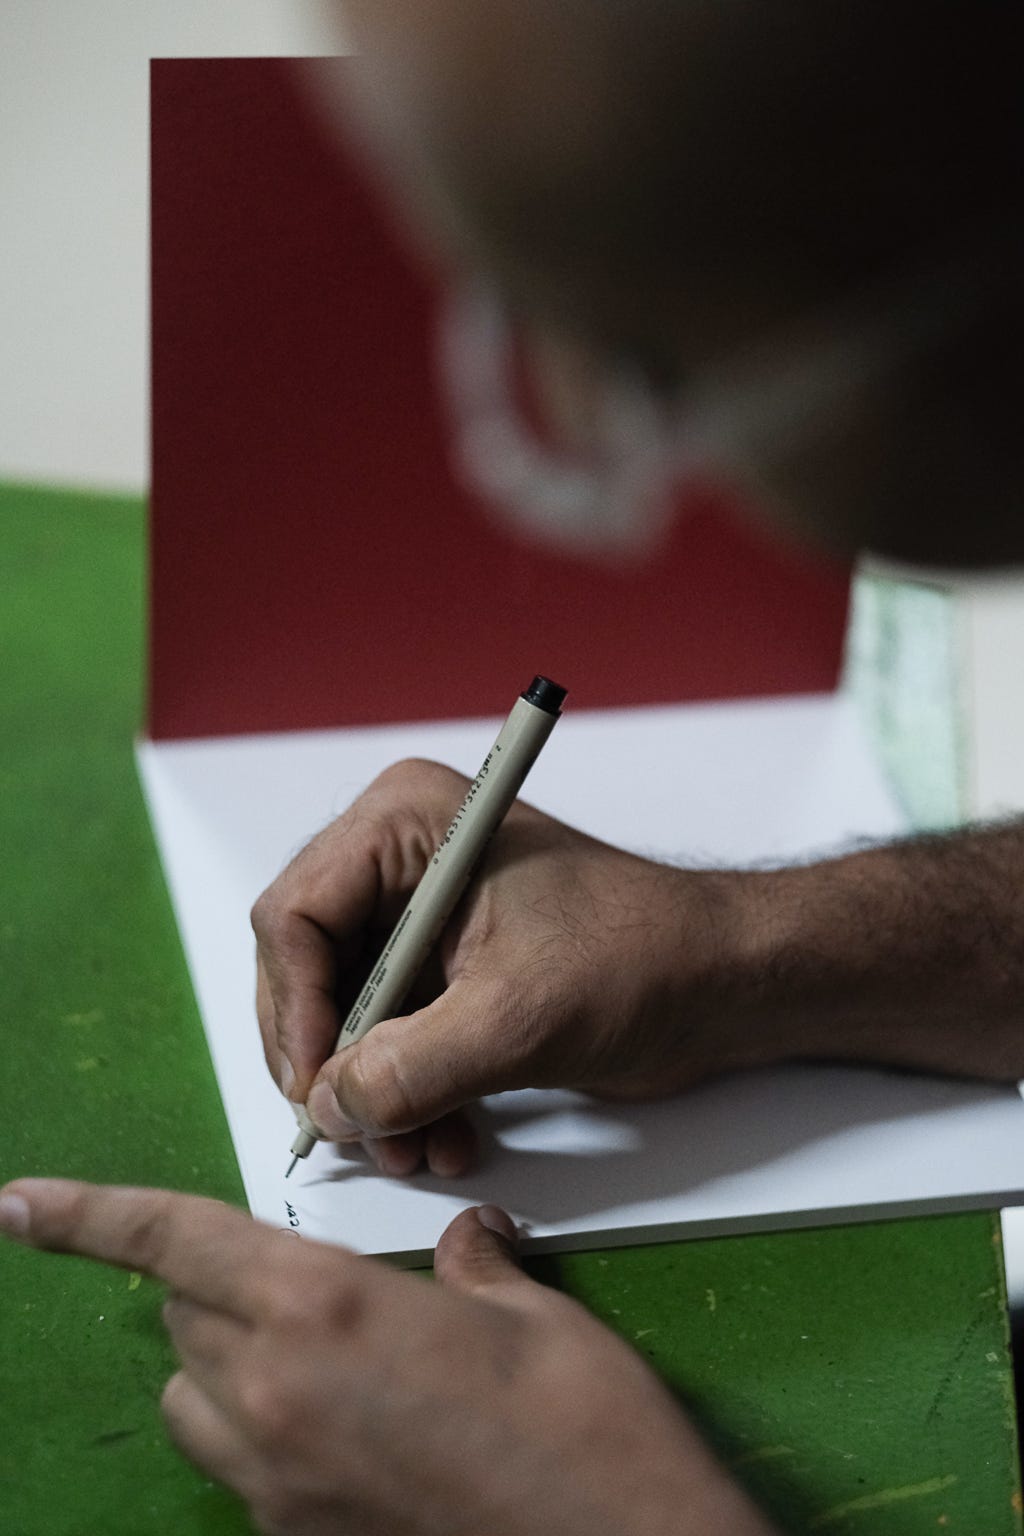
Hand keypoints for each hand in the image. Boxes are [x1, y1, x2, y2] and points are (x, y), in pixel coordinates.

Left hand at [0, 1179, 774, 1535]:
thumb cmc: (584, 1430)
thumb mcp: (535, 1317)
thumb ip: (476, 1268)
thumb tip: (468, 1244)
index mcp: (325, 1311)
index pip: (177, 1241)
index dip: (88, 1216)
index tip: (21, 1204)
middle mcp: (278, 1397)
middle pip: (183, 1316)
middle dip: (220, 1283)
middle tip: (304, 1278)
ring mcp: (279, 1484)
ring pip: (193, 1399)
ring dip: (225, 1361)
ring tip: (314, 1354)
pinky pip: (237, 1467)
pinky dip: (262, 1431)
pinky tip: (349, 1428)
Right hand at [252, 758, 763, 1175]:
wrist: (722, 981)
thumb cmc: (643, 957)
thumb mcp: (518, 1018)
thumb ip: (412, 1068)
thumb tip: (328, 1109)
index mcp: (406, 823)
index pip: (295, 915)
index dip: (296, 1011)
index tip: (317, 1088)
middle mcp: (400, 858)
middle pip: (310, 969)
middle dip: (336, 1062)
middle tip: (357, 1134)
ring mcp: (421, 915)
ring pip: (349, 1015)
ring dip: (373, 1092)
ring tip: (414, 1151)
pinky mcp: (447, 966)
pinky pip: (392, 1035)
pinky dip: (409, 1093)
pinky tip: (445, 1140)